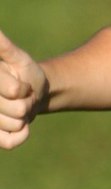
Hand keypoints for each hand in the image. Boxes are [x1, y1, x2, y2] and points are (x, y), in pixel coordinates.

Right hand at [0, 31, 47, 148]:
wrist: (30, 90)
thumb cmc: (21, 70)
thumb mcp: (14, 56)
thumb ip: (3, 46)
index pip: (13, 91)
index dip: (20, 89)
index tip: (18, 84)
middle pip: (17, 110)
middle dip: (25, 102)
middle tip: (20, 96)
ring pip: (16, 124)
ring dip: (25, 116)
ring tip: (19, 107)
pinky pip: (11, 142)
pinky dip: (21, 134)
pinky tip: (22, 125)